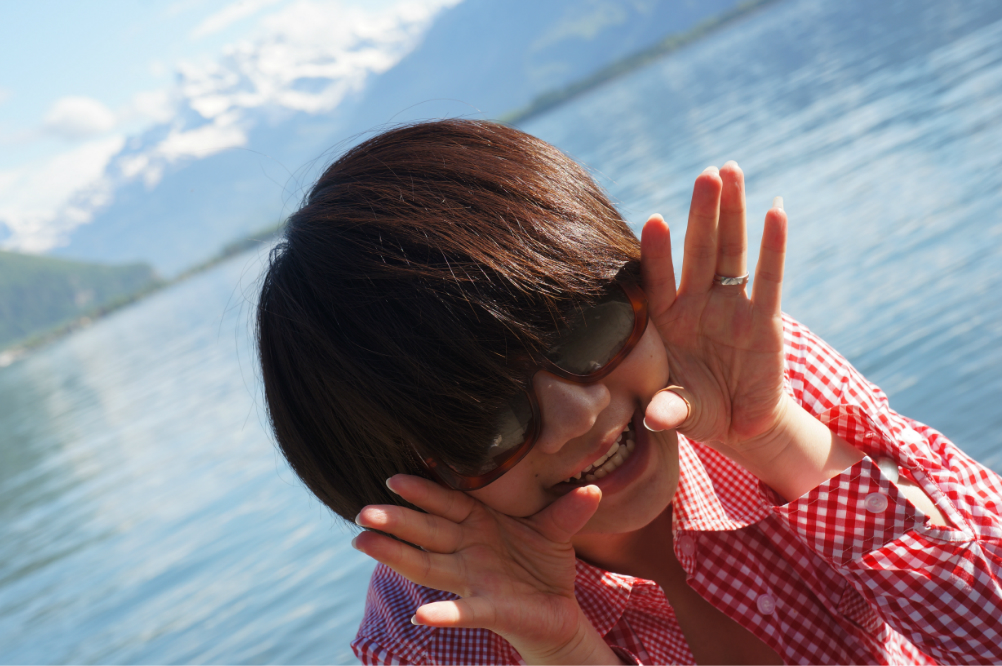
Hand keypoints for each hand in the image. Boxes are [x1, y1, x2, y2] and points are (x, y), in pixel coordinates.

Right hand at [353, 475, 620, 663]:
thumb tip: (592, 488)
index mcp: (478, 523)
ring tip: (363, 544)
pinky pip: (463, 610)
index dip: (421, 491)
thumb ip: (568, 511)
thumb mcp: (557, 530)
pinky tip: (421, 616)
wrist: (559, 611)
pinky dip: (443, 613)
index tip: (394, 477)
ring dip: (396, 556)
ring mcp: (472, 580)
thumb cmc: (545, 564)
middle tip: (362, 511)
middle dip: (395, 520)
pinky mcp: (488, 608)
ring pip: (428, 565)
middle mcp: (466, 549)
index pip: (445, 503)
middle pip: (425, 531)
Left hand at [641, 162, 790, 466]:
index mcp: (667, 321)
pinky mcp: (765, 319)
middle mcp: (698, 305)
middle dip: (702, 213)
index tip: (653, 221)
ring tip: (731, 172)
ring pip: (731, 252)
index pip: (658, 280)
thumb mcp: (682, 412)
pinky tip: (775, 210)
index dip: (657, 252)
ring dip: (732, 214)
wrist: (740, 425)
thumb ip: (670, 408)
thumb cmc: (700, 411)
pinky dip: (774, 246)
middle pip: (699, 251)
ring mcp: (731, 307)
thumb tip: (655, 416)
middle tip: (705, 174)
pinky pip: (769, 278)